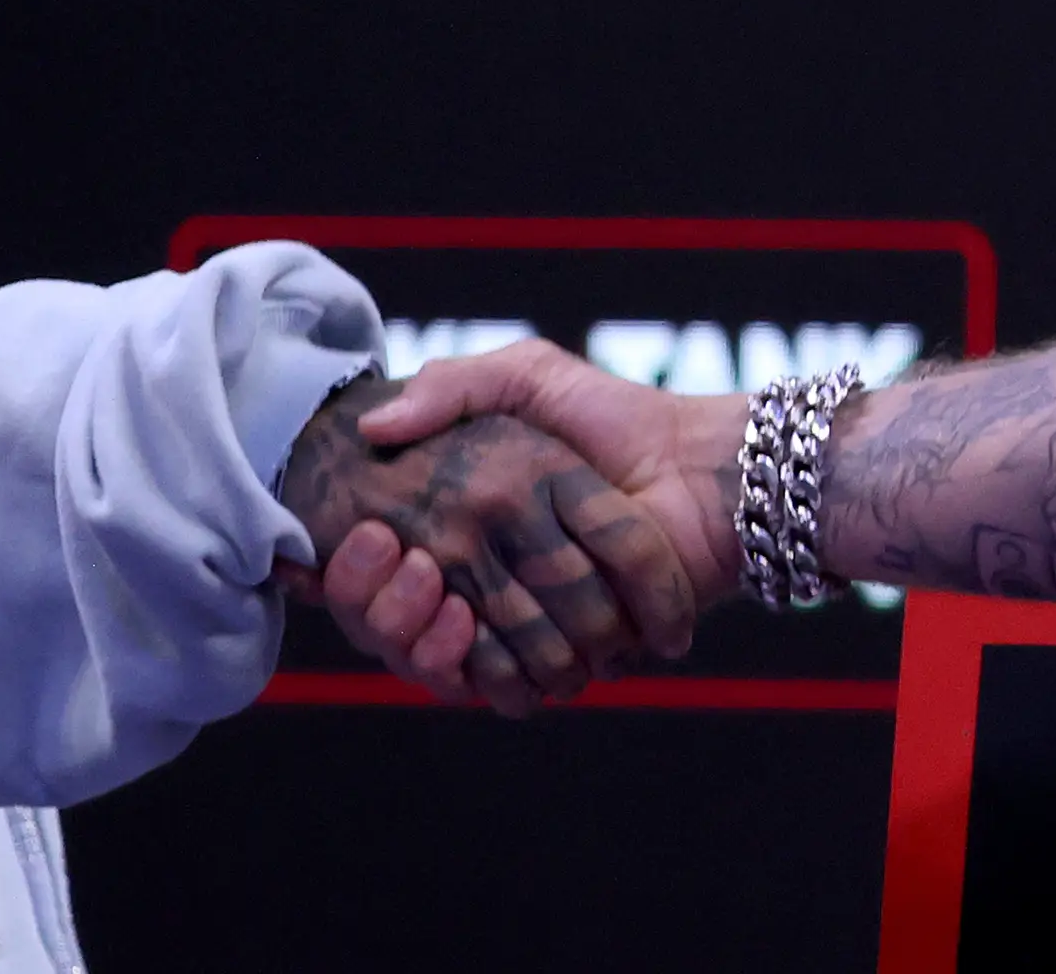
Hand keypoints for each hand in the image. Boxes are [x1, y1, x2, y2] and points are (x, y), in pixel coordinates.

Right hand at [276, 380, 695, 716]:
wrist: (701, 470)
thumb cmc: (614, 414)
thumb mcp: (529, 376)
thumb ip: (455, 386)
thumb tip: (374, 423)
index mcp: (472, 523)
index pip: (379, 567)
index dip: (354, 572)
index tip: (354, 540)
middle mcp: (489, 577)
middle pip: (397, 617)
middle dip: (379, 604)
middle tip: (385, 558)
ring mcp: (524, 622)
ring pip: (436, 652)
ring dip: (416, 634)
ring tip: (423, 578)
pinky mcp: (557, 655)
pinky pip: (491, 680)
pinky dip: (473, 668)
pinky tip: (458, 621)